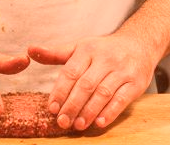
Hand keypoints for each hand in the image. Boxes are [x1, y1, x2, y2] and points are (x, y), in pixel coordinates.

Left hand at [29, 34, 156, 130]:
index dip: (60, 91)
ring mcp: (122, 71)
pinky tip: (99, 123)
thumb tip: (29, 51)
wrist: (139, 44)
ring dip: (89, 111)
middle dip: (72, 105)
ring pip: (103, 93)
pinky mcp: (136, 83)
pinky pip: (122, 99)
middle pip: (85, 85)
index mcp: (87, 49)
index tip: (52, 108)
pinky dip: (110, 112)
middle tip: (62, 121)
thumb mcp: (79, 47)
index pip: (70, 72)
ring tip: (78, 125)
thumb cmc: (103, 49)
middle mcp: (105, 59)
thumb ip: (55, 53)